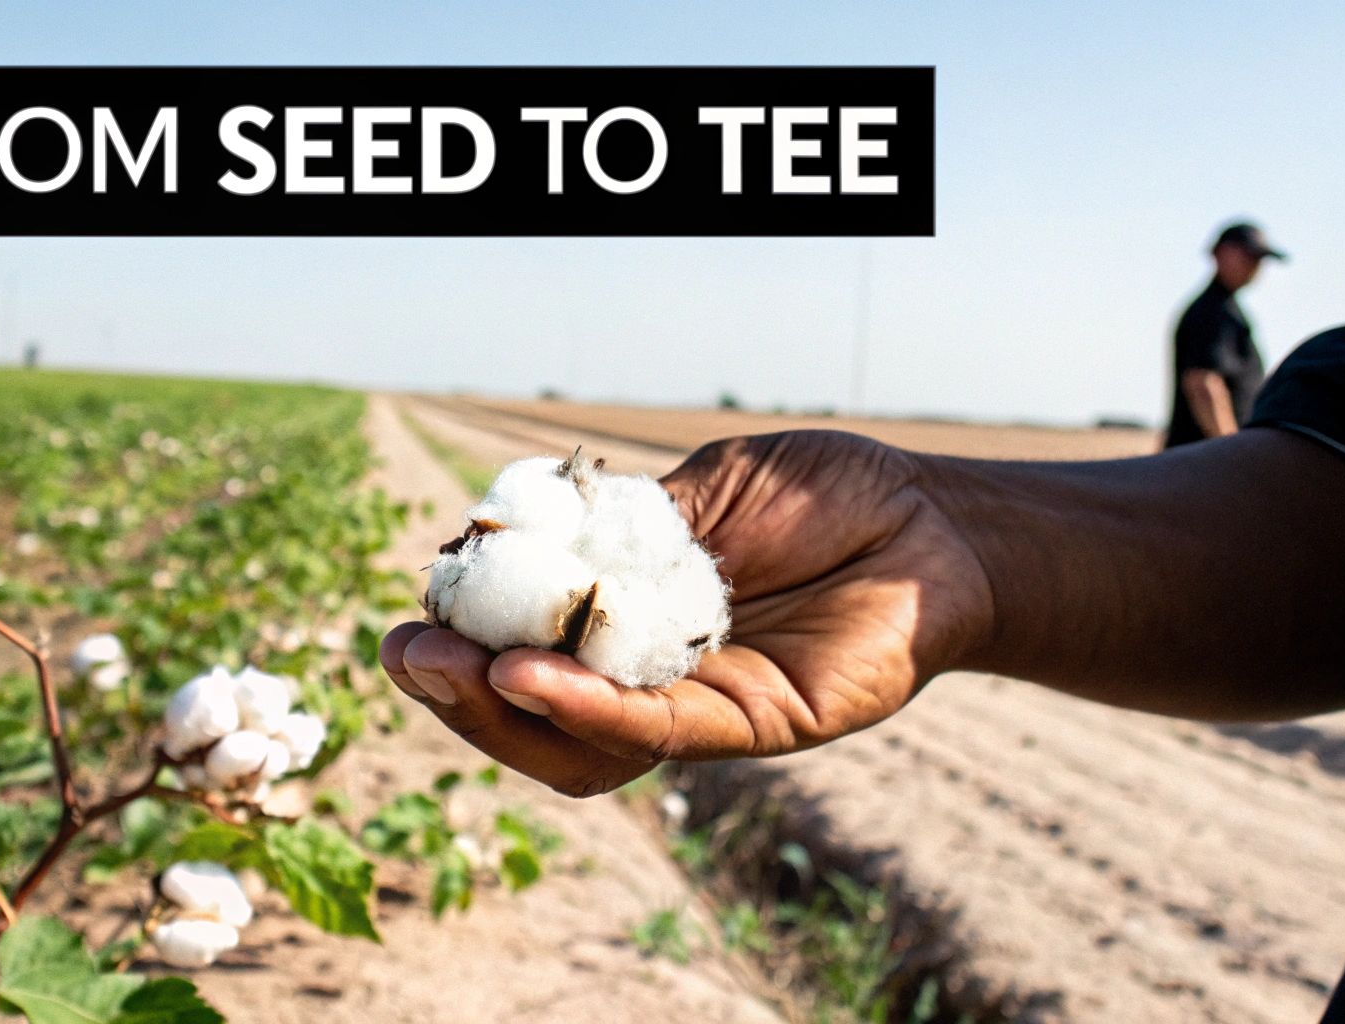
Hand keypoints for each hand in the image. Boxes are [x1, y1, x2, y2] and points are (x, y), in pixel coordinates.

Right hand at [379, 431, 994, 796]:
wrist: (936, 518)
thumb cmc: (826, 496)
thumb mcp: (708, 491)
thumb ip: (625, 525)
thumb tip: (513, 533)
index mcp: (633, 623)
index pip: (527, 651)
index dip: (468, 637)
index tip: (420, 603)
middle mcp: (658, 679)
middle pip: (538, 717)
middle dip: (462, 691)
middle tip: (408, 650)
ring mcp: (705, 709)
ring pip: (584, 743)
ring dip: (505, 712)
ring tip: (451, 667)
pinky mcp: (758, 725)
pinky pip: (661, 732)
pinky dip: (589, 708)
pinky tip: (529, 676)